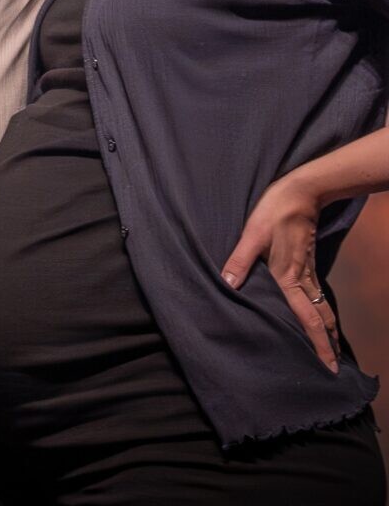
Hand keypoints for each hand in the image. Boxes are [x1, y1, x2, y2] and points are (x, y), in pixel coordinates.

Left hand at [222, 176, 338, 371]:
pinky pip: (317, 294)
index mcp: (288, 277)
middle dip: (328, 344)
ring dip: (327, 329)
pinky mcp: (307, 263)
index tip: (328, 366)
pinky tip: (317, 316)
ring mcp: (308, 271)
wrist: (300, 192)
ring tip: (330, 348)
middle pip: (320, 318)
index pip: (306, 318)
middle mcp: (302, 279)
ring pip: (322, 308)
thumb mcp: (251, 234)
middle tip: (334, 368)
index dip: (318, 343)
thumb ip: (240, 260)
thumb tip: (227, 285)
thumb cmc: (273, 212)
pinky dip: (322, 311)